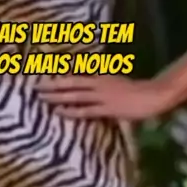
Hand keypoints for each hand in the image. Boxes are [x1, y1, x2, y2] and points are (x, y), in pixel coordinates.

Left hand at [34, 74, 166, 120]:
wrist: (151, 95)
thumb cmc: (134, 90)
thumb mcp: (113, 80)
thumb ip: (99, 81)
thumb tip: (86, 80)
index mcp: (99, 76)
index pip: (75, 75)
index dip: (58, 75)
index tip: (43, 75)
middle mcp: (97, 83)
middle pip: (70, 83)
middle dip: (52, 85)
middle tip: (34, 87)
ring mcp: (101, 96)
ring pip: (74, 95)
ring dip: (57, 96)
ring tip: (41, 97)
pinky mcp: (107, 109)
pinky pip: (85, 110)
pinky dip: (71, 111)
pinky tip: (59, 111)